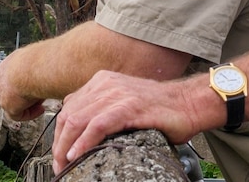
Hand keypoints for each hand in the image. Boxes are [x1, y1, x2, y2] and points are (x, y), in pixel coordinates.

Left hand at [0, 54, 45, 120]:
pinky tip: (41, 109)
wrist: (36, 67)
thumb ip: (40, 64)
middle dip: (28, 92)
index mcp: (9, 64)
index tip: (38, 82)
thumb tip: (51, 65)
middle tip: (41, 92)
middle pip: (14, 90)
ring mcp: (3, 92)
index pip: (15, 75)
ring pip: (15, 102)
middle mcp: (3, 77)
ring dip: (30, 102)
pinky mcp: (8, 104)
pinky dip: (30, 113)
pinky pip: (18, 114)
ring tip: (43, 98)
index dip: (27, 81)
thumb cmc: (41, 59)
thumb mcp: (40, 58)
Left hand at [52, 70, 198, 173]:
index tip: (60, 155)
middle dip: (59, 144)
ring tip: (65, 165)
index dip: (60, 134)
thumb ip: (104, 111)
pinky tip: (77, 155)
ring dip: (66, 147)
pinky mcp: (128, 107)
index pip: (69, 107)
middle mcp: (106, 84)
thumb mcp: (125, 103)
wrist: (189, 104)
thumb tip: (83, 134)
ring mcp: (117, 94)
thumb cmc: (160, 109)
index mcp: (103, 81)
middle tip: (59, 165)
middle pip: (69, 115)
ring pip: (77, 120)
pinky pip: (97, 125)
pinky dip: (83, 142)